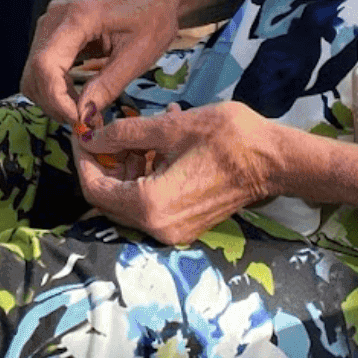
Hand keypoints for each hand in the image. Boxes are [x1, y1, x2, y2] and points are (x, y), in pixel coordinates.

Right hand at [20, 0, 183, 129]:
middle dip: (55, 103)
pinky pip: (41, 68)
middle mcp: (54, 17)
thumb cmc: (153, 21)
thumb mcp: (137, 56)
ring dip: (53, 99)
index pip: (45, 64)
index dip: (56, 99)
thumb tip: (82, 117)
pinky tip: (77, 97)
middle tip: (86, 121)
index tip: (79, 120)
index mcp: (77, 17)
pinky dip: (55, 89)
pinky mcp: (52, 32)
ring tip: (83, 110)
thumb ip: (108, 86)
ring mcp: (50, 23)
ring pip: (33, 73)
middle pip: (34, 71)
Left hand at [73, 102, 285, 245]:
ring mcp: (175, 229)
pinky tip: (158, 141)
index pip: (96, 188)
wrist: (275, 161)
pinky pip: (153, 200)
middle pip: (111, 197)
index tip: (82, 133)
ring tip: (140, 129)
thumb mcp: (169, 128)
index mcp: (151, 206)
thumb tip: (91, 137)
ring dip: (128, 163)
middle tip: (104, 130)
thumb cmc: (226, 139)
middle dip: (104, 161)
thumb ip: (124, 134)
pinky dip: (148, 172)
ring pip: (132, 197)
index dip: (83, 159)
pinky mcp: (188, 222)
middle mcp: (159, 227)